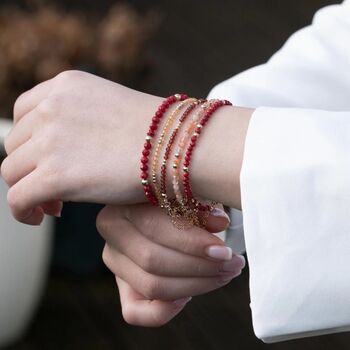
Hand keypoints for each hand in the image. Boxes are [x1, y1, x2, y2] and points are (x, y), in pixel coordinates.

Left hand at [1, 70, 163, 223]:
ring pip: (12, 171)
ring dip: (27, 189)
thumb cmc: (156, 135)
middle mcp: (51, 107)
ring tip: (52, 205)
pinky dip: (21, 211)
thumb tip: (66, 151)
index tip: (46, 162)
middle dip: (30, 168)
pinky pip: (17, 198)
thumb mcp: (110, 109)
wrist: (178, 147)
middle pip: (16, 144)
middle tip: (54, 190)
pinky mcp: (55, 175)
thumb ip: (80, 120)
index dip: (30, 142)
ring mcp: (50, 140)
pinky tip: (38, 218)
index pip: (24, 114)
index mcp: (65, 86)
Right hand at [96, 203, 245, 326]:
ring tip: (225, 274)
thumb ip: (201, 207)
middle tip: (232, 264)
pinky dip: (165, 311)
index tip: (224, 251)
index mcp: (121, 206)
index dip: (192, 244)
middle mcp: (112, 234)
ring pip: (151, 285)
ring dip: (195, 285)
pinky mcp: (122, 287)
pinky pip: (135, 312)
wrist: (165, 210)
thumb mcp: (190, 196)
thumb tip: (219, 224)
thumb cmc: (180, 200)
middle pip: (153, 261)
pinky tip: (189, 297)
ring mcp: (115, 262)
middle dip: (199, 267)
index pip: (154, 229)